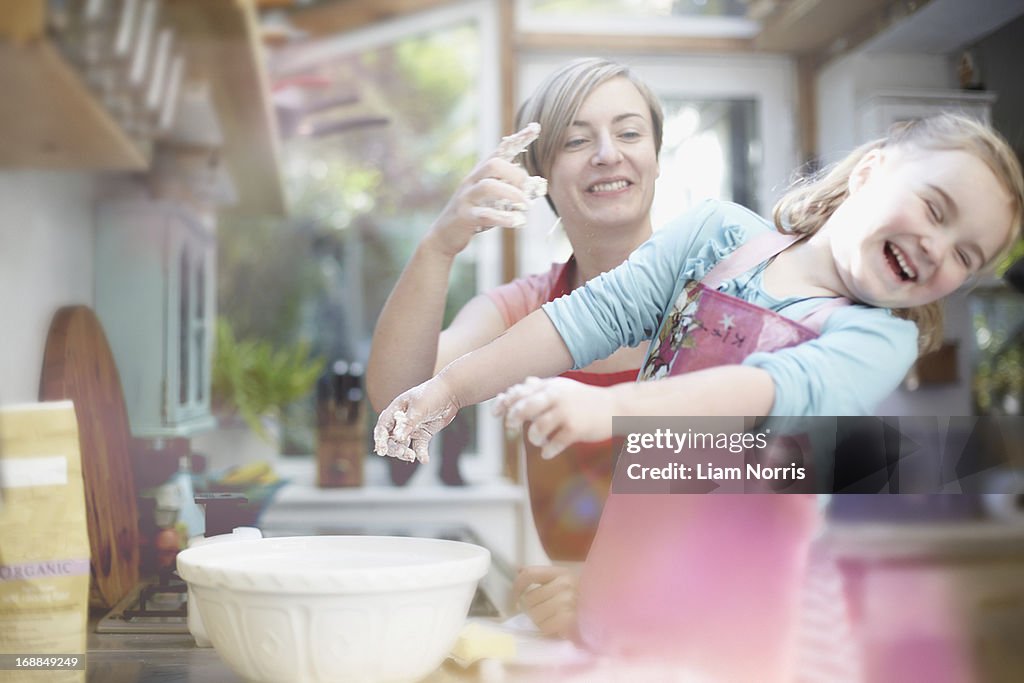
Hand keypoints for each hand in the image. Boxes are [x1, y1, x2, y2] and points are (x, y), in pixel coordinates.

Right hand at [372, 375, 459, 462]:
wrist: (451, 392)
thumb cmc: (432, 394)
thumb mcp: (419, 408)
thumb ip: (408, 423)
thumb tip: (397, 438)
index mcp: (396, 410)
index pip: (383, 427)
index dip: (380, 439)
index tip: (381, 451)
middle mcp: (401, 420)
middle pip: (390, 439)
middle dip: (393, 448)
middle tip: (401, 453)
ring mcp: (412, 428)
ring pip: (403, 445)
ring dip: (405, 452)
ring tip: (412, 456)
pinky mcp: (423, 433)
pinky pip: (419, 447)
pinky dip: (421, 454)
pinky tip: (425, 459)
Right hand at [427, 123, 546, 256]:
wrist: (444, 235)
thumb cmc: (474, 215)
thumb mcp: (493, 200)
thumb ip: (511, 191)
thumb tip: (537, 186)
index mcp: (481, 173)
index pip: (501, 150)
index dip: (518, 139)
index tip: (536, 127)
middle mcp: (472, 181)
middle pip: (493, 164)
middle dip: (515, 175)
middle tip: (526, 190)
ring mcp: (466, 197)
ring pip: (488, 186)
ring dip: (511, 194)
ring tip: (525, 206)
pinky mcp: (464, 216)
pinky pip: (484, 214)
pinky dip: (504, 218)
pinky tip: (517, 222)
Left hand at [493, 377, 617, 459]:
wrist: (615, 407)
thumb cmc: (584, 400)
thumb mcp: (564, 388)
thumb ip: (542, 387)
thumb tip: (522, 383)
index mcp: (551, 386)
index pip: (520, 392)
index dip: (504, 403)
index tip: (496, 414)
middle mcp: (557, 396)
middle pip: (525, 407)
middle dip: (513, 418)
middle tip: (512, 427)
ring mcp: (567, 412)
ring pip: (537, 428)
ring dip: (533, 438)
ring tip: (539, 441)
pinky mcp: (576, 429)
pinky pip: (554, 444)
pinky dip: (547, 450)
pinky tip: (548, 452)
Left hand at [511, 565, 578, 638]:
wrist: (604, 615)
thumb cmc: (581, 599)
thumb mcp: (564, 582)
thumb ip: (542, 577)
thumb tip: (518, 570)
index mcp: (561, 573)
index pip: (530, 574)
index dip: (517, 586)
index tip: (515, 598)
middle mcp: (564, 584)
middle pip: (528, 598)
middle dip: (529, 610)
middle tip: (539, 614)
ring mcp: (567, 602)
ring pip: (534, 614)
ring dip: (538, 621)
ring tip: (549, 620)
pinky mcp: (569, 619)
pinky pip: (544, 626)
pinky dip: (546, 629)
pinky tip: (554, 627)